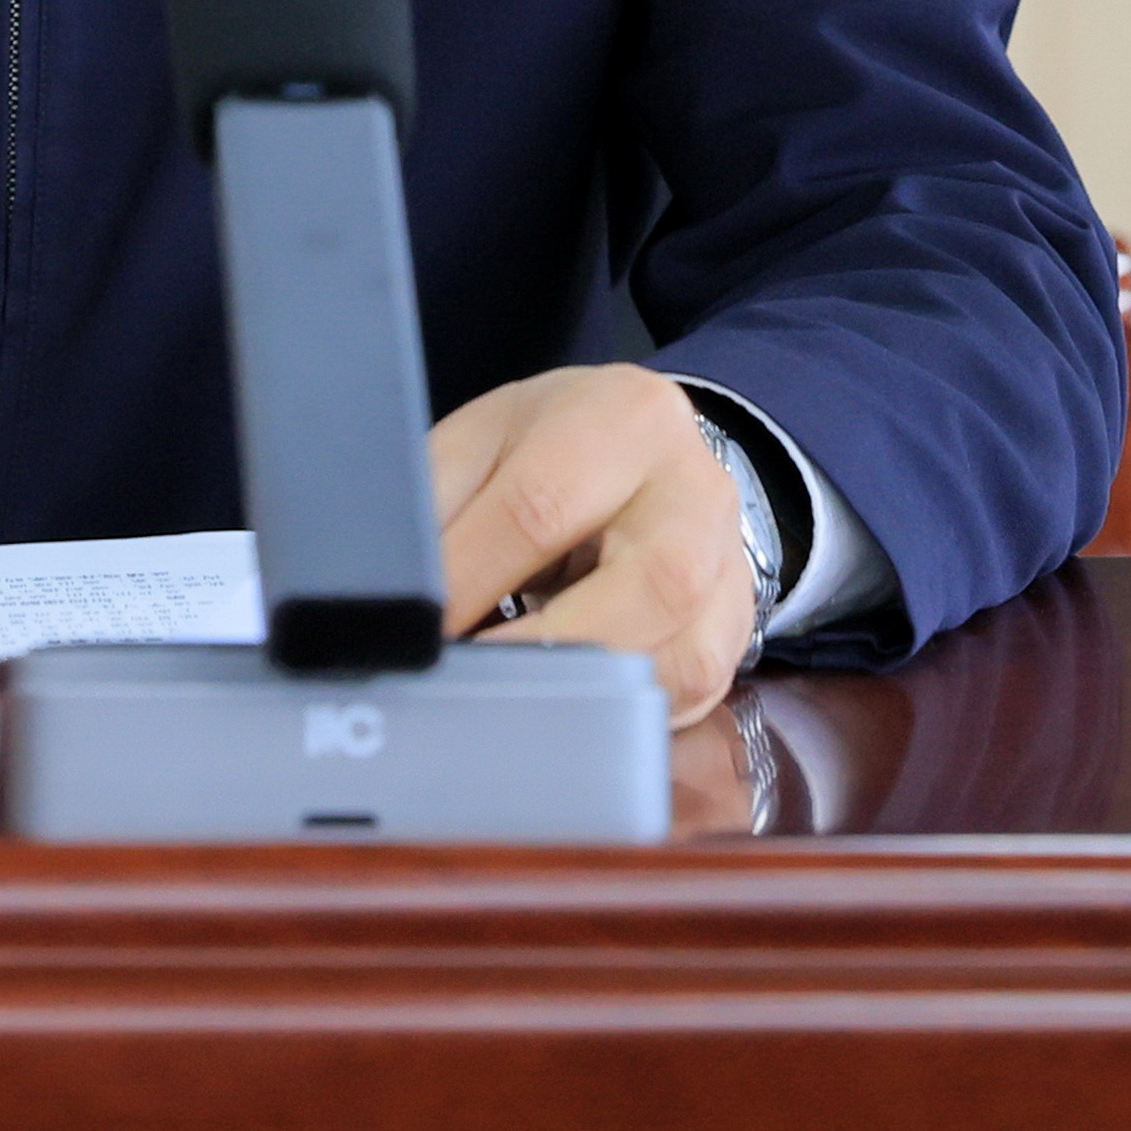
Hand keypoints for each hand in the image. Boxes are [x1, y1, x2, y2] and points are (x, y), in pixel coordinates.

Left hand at [427, 362, 759, 724]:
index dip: (471, 578)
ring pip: (680, 656)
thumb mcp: (484, 441)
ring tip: (514, 705)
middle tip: (468, 685)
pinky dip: (624, 714)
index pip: (542, 505)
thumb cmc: (553, 448)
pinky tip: (572, 708)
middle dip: (545, 651)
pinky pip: (695, 693)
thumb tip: (393, 597)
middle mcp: (696, 487)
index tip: (420, 630)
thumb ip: (434, 504)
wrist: (646, 451)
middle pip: (646, 585)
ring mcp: (729, 563)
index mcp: (627, 416)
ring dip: (589, 695)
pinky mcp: (737, 627)